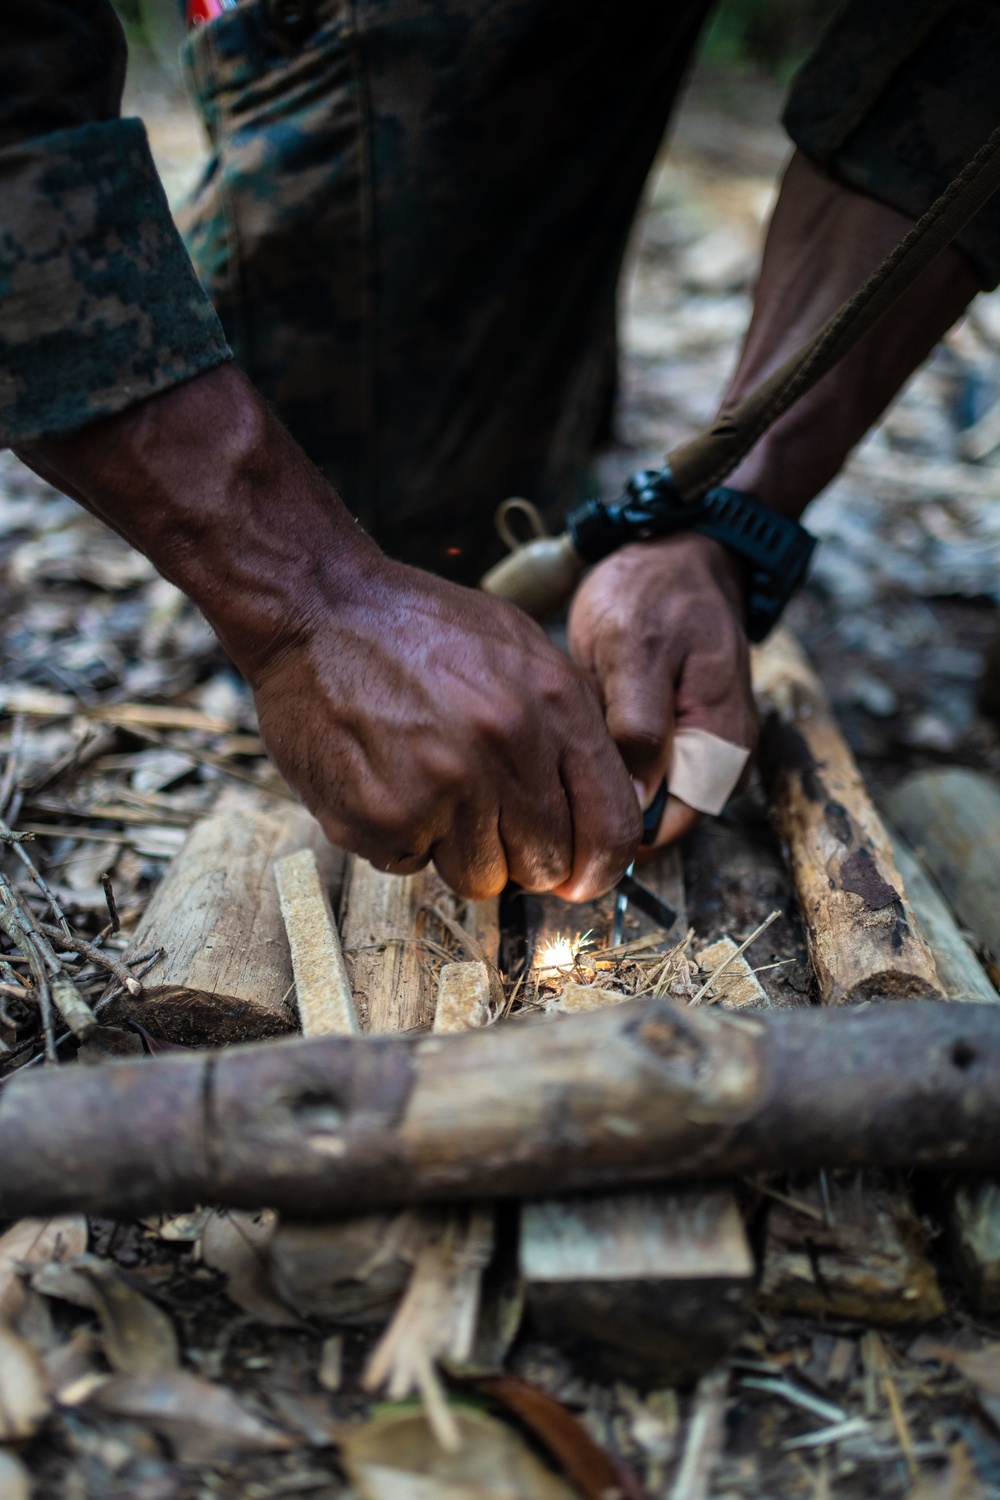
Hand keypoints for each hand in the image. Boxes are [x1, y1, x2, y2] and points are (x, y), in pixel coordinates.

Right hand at [248, 551, 640, 898]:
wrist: (315, 610)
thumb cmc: (419, 630)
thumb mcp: (521, 649)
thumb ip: (571, 725)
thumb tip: (604, 803)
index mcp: (553, 705)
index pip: (611, 827)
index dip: (598, 868)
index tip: (580, 878)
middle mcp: (505, 748)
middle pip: (544, 864)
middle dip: (518, 852)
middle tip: (480, 810)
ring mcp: (442, 788)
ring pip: (480, 879)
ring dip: (456, 848)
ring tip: (426, 784)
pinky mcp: (383, 816)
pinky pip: (411, 867)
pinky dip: (399, 839)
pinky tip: (384, 781)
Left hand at [567, 532, 756, 844]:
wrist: (676, 551)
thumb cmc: (655, 591)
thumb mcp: (634, 650)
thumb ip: (638, 727)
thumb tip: (633, 802)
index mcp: (722, 746)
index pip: (668, 829)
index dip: (612, 834)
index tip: (554, 813)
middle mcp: (720, 760)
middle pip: (651, 821)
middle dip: (598, 809)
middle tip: (543, 775)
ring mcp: (699, 748)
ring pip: (639, 796)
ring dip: (598, 783)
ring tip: (556, 747)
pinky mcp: (676, 734)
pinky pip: (637, 768)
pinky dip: (603, 758)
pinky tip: (574, 731)